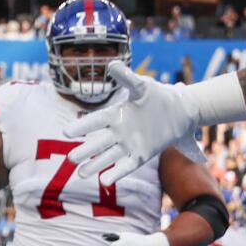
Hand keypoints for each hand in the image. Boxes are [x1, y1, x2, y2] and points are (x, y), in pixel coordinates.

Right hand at [65, 62, 200, 178]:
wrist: (180, 112)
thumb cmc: (159, 96)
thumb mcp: (143, 86)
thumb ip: (127, 78)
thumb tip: (112, 64)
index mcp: (116, 114)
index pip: (95, 121)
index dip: (81, 126)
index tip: (66, 132)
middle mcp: (119, 131)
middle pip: (98, 143)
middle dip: (85, 151)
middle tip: (70, 159)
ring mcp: (129, 144)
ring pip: (108, 157)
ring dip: (95, 165)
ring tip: (81, 174)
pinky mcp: (141, 155)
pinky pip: (126, 166)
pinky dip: (116, 173)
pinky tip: (105, 181)